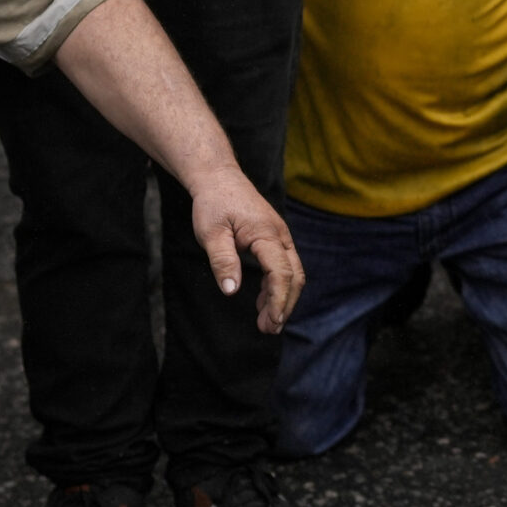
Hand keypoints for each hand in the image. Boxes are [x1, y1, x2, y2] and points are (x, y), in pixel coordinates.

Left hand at [185, 165, 305, 333]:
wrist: (219, 178)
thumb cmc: (213, 204)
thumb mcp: (211, 233)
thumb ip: (223, 261)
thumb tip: (232, 291)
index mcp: (266, 234)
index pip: (281, 273)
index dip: (279, 300)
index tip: (271, 322)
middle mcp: (280, 235)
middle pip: (294, 275)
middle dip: (285, 304)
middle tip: (269, 329)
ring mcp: (279, 236)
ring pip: (291, 272)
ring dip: (282, 298)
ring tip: (266, 323)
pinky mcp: (273, 238)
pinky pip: (283, 265)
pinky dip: (276, 286)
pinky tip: (263, 302)